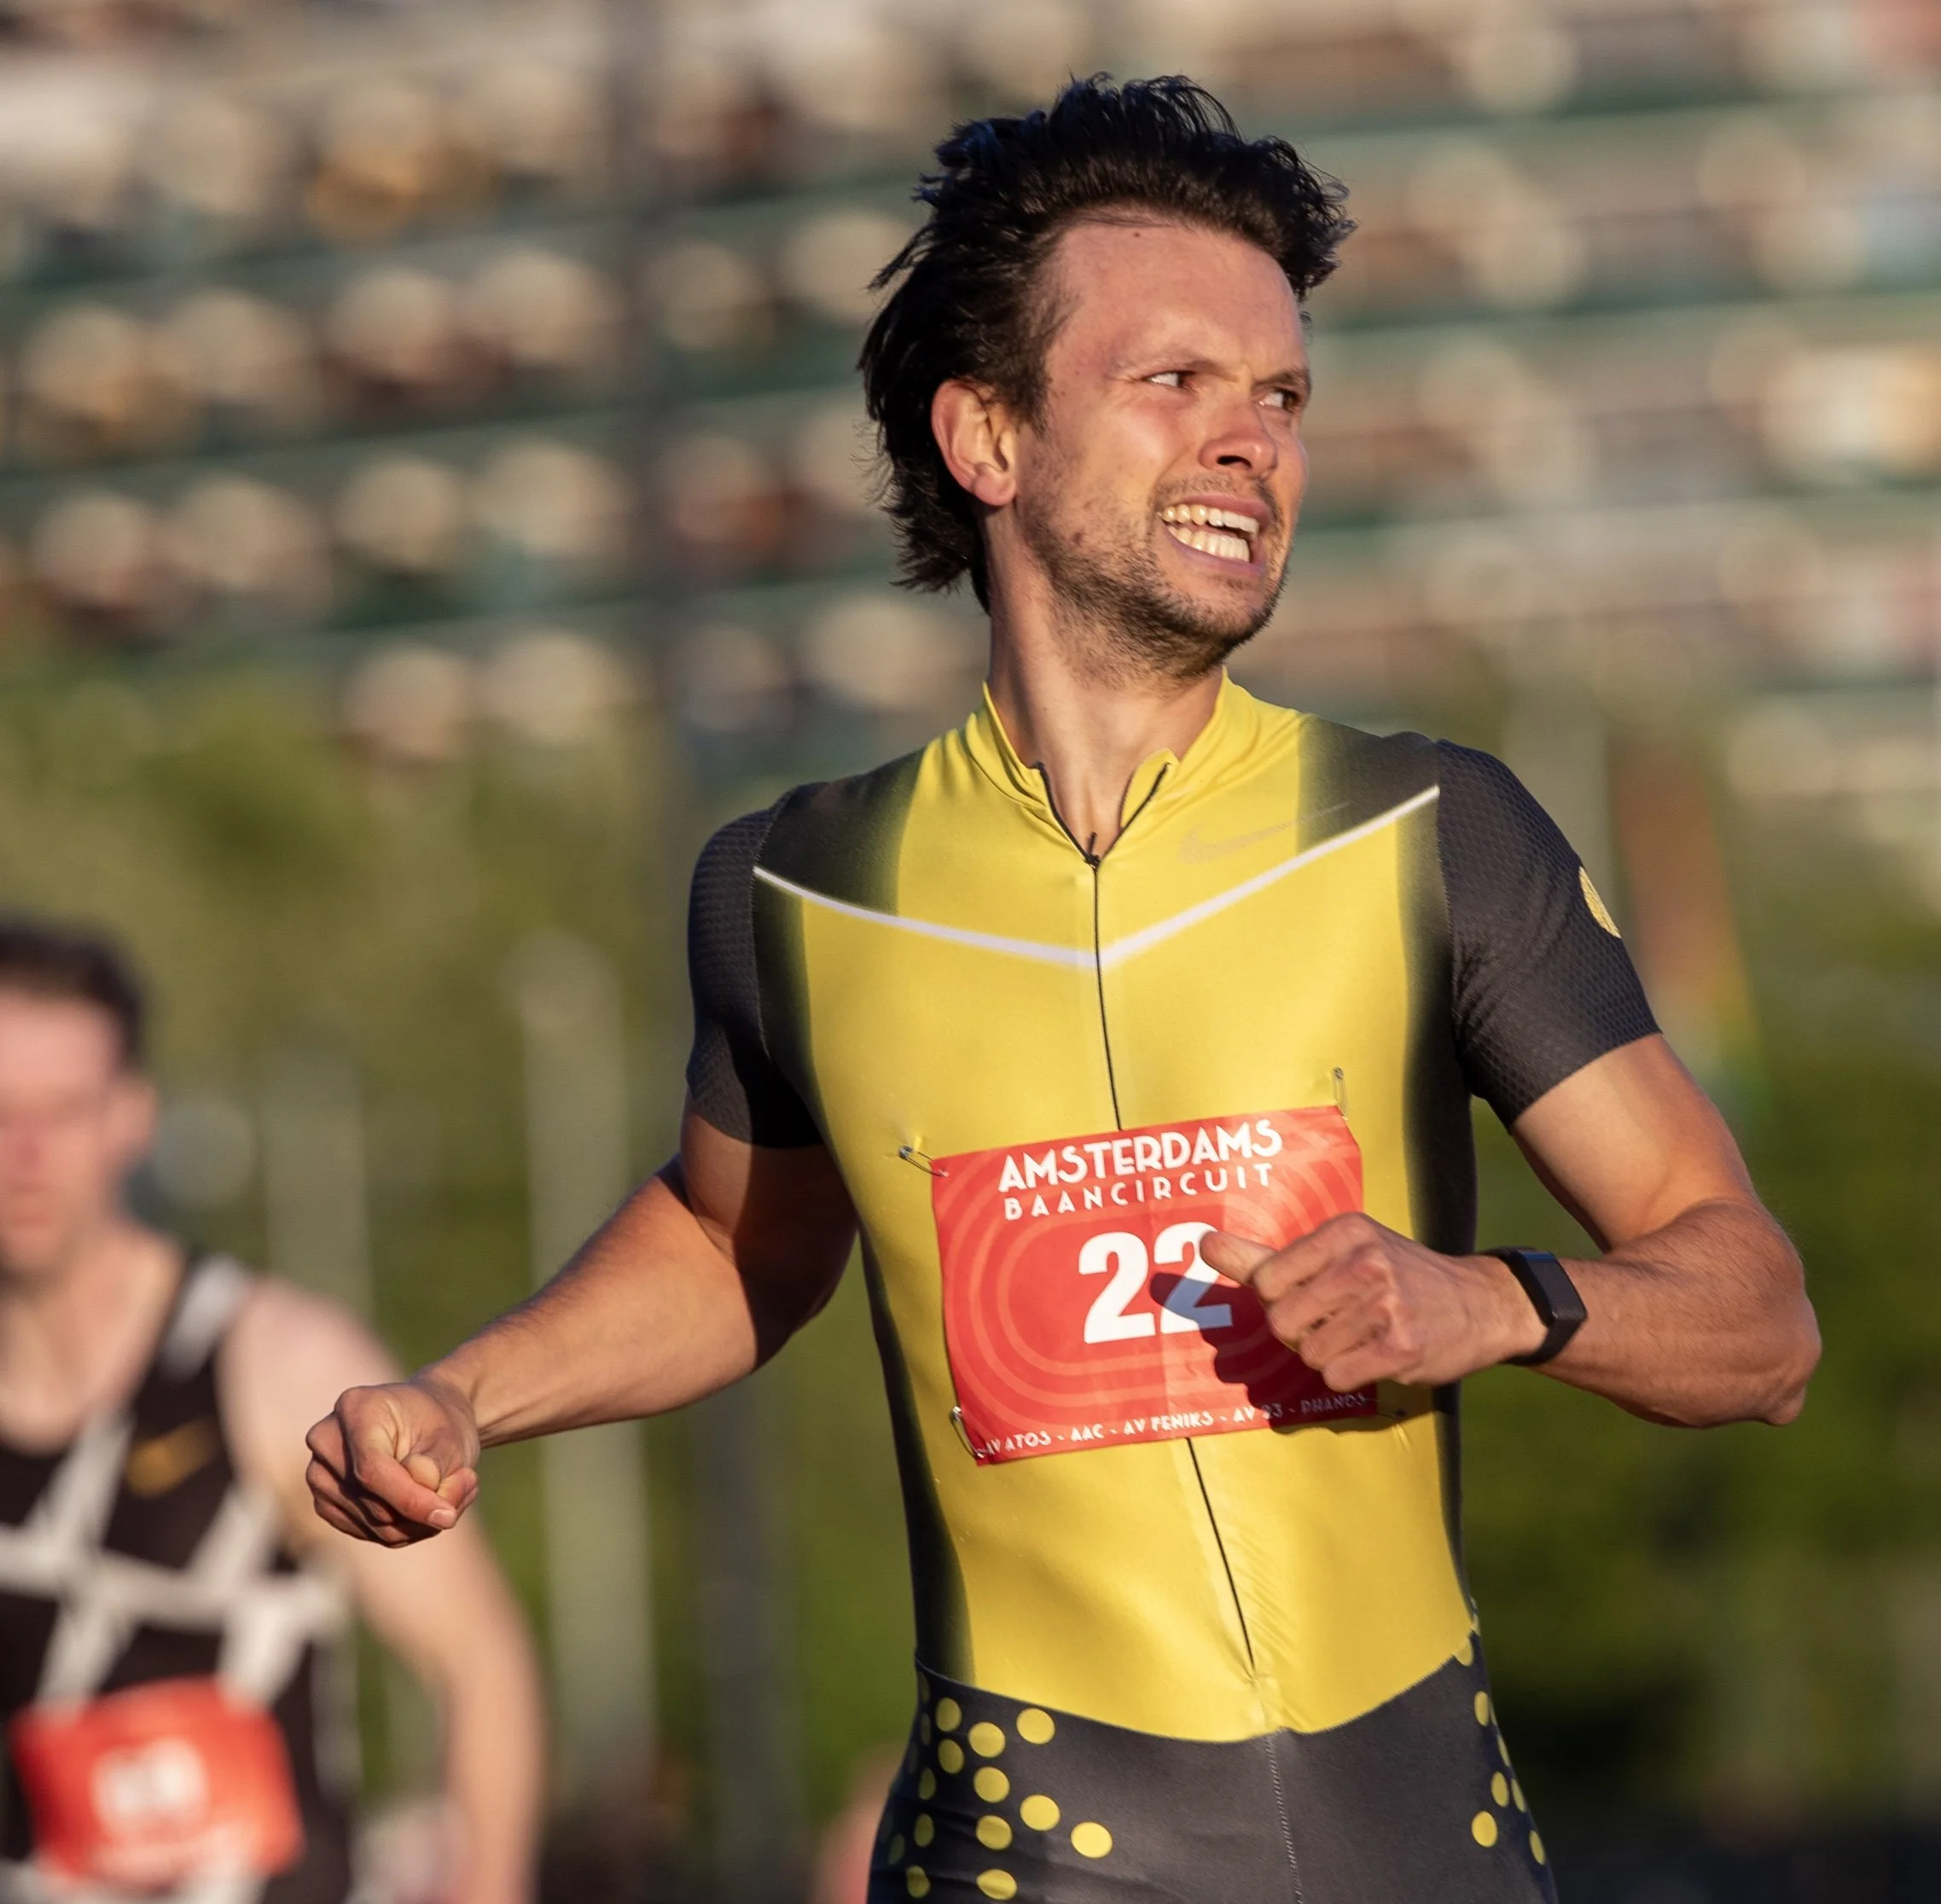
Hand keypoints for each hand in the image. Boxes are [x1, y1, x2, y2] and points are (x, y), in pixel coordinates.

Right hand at [305, 1376, 481, 1545]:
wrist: (428, 1420)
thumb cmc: (439, 1422)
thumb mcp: (451, 1434)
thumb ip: (437, 1461)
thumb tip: (423, 1483)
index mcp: (355, 1409)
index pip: (371, 1470)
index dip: (410, 1499)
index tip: (447, 1514)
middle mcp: (327, 1441)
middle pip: (374, 1504)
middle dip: (426, 1508)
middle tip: (467, 1484)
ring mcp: (321, 1475)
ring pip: (377, 1526)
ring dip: (423, 1521)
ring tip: (455, 1489)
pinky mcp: (327, 1504)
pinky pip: (373, 1534)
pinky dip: (409, 1528)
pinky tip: (430, 1503)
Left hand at [1199, 1214, 1545, 1390]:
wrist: (1479, 1304)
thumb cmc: (1393, 1275)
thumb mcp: (1336, 1252)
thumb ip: (1263, 1256)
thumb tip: (1202, 1243)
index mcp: (1344, 1231)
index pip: (1267, 1281)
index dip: (1282, 1300)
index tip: (1316, 1295)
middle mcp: (1364, 1261)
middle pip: (1282, 1322)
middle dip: (1302, 1333)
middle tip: (1338, 1321)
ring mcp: (1385, 1304)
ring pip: (1309, 1353)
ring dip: (1329, 1356)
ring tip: (1363, 1336)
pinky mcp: (1400, 1346)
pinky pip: (1337, 1376)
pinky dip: (1351, 1375)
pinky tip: (1379, 1355)